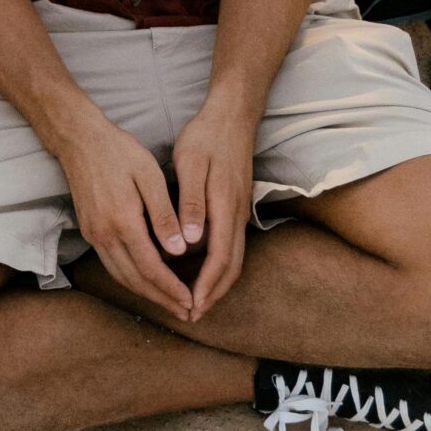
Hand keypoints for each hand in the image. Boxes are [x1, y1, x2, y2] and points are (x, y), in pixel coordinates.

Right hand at [58, 116, 193, 320]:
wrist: (79, 141)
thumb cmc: (119, 152)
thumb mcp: (149, 176)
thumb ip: (163, 215)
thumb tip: (177, 250)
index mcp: (123, 222)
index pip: (151, 267)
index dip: (172, 288)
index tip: (190, 301)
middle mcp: (104, 235)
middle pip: (135, 280)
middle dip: (161, 299)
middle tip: (185, 312)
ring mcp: (94, 235)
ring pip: (121, 276)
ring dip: (146, 294)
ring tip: (169, 303)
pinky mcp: (89, 232)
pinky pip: (112, 265)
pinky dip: (131, 279)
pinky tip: (146, 281)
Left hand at [170, 105, 256, 319]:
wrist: (233, 115)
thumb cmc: (206, 137)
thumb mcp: (191, 164)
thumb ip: (191, 203)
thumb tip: (190, 241)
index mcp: (224, 206)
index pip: (220, 258)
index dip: (206, 286)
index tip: (191, 306)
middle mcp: (237, 213)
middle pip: (233, 266)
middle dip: (214, 294)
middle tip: (194, 314)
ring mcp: (240, 210)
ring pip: (236, 258)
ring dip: (219, 283)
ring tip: (199, 301)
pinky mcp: (238, 205)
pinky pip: (233, 245)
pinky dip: (221, 266)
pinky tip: (205, 270)